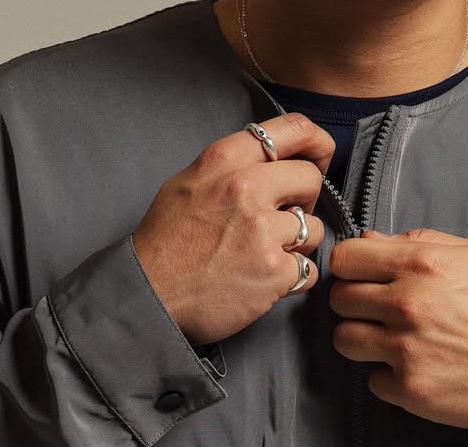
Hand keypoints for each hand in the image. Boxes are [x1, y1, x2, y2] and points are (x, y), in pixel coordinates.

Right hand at [131, 112, 334, 344]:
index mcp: (224, 161)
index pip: (292, 129)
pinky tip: (263, 281)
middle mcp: (246, 189)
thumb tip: (270, 163)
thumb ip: (229, 168)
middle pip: (311, 180)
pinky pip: (308, 271)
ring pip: (314, 229)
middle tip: (282, 220)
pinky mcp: (274, 272)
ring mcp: (263, 232)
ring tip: (264, 256)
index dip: (316, 143)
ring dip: (297, 245)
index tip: (319, 156)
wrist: (148, 295)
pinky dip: (291, 280)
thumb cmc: (164, 244)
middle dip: (304, 201)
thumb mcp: (187, 184)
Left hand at [327, 227, 467, 430]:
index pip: (346, 258)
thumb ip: (421, 243)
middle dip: (356, 302)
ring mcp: (405, 350)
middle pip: (339, 299)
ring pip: (345, 340)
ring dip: (363, 339)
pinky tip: (416, 368)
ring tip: (392, 340)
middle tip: (381, 311)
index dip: (351, 266)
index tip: (362, 276)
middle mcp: (407, 305)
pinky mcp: (409, 389)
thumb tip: (372, 241)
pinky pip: (372, 380)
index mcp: (422, 264)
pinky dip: (389, 377)